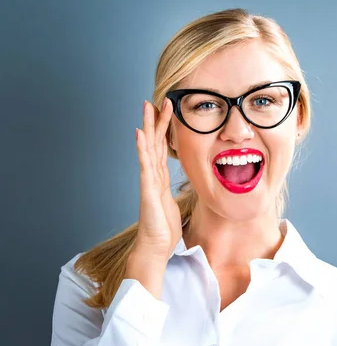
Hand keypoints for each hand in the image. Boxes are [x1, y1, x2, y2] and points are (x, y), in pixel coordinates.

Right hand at [126, 99, 181, 297]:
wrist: (156, 246)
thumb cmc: (164, 228)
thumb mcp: (174, 203)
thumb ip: (176, 190)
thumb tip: (187, 184)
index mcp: (160, 178)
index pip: (163, 148)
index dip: (165, 130)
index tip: (168, 112)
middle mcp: (152, 175)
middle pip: (154, 142)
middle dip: (156, 121)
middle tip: (157, 100)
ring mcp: (148, 180)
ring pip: (148, 148)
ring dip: (148, 127)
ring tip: (147, 108)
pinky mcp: (147, 189)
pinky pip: (145, 164)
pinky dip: (142, 148)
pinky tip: (139, 134)